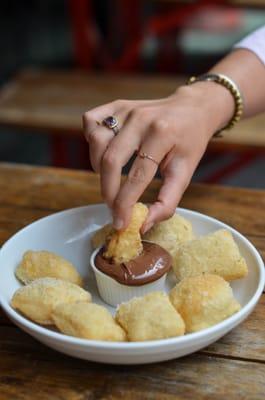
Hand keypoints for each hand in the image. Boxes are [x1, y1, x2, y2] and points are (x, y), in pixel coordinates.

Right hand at [83, 83, 231, 231]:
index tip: (120, 223)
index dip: (124, 204)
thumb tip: (144, 224)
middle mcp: (141, 118)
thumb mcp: (186, 172)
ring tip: (111, 179)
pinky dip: (91, 141)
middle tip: (113, 207)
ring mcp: (126, 109)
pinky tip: (104, 152)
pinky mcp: (116, 104)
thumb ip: (167, 201)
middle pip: (110, 161)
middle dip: (108, 192)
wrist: (192, 109)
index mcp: (162, 134)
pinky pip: (91, 122)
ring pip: (96, 141)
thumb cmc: (190, 142)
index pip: (137, 176)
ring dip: (98, 168)